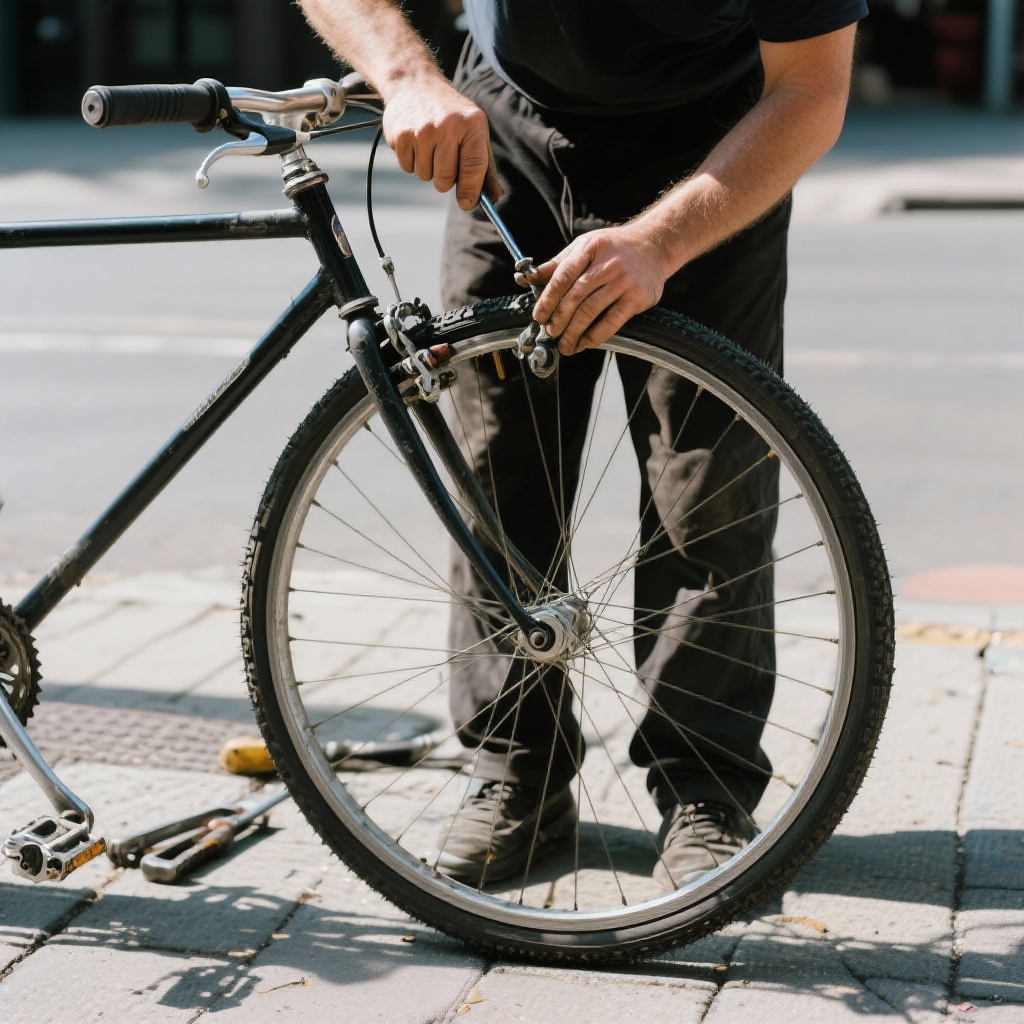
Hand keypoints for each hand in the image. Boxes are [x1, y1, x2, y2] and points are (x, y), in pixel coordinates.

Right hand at [382, 78, 500, 209]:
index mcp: (471, 124)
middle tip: (444, 159)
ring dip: (428, 169)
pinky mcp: (401, 135)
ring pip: (425, 176)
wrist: (415, 84)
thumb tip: (493, 198)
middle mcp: (447, 126)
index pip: (474, 167)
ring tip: (429, 145)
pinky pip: (408, 168)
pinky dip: (412, 161)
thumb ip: (484, 167)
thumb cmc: (451, 115)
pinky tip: (415, 142)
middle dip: (445, 179)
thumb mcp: (474, 133)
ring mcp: (422, 131)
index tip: (467, 203)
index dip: (470, 190)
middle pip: (445, 179)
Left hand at [520, 223, 669, 354]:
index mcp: (590, 248)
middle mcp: (607, 263)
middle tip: (551, 332)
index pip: (562, 276)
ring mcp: (623, 281)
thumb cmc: (614, 248)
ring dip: (574, 332)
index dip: (547, 299)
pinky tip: (584, 343)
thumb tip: (526, 278)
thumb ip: (556, 265)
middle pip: (575, 297)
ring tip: (565, 344)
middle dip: (559, 319)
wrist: (655, 246)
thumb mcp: (584, 247)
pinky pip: (611, 322)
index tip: (539, 316)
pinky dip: (595, 336)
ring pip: (591, 311)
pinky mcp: (636, 298)